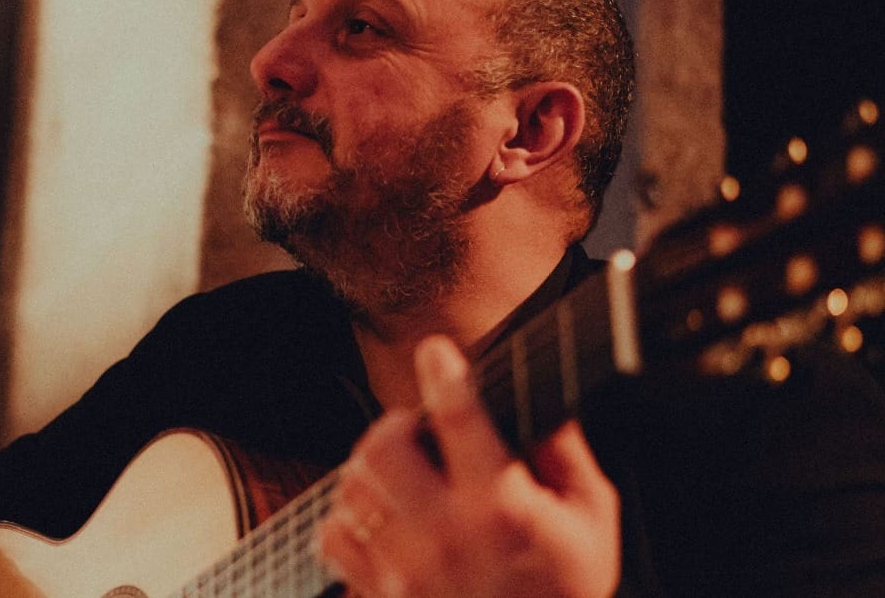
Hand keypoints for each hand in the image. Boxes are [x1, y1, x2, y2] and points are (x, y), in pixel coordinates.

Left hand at [316, 335, 619, 596]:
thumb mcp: (592, 525)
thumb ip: (567, 458)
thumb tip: (544, 403)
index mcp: (502, 509)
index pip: (460, 418)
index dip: (444, 373)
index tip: (436, 352)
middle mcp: (443, 535)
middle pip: (382, 447)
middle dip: (394, 423)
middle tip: (414, 430)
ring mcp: (402, 569)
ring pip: (351, 486)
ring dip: (369, 466)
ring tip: (395, 471)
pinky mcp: (376, 594)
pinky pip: (332, 535)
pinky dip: (347, 516)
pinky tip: (377, 517)